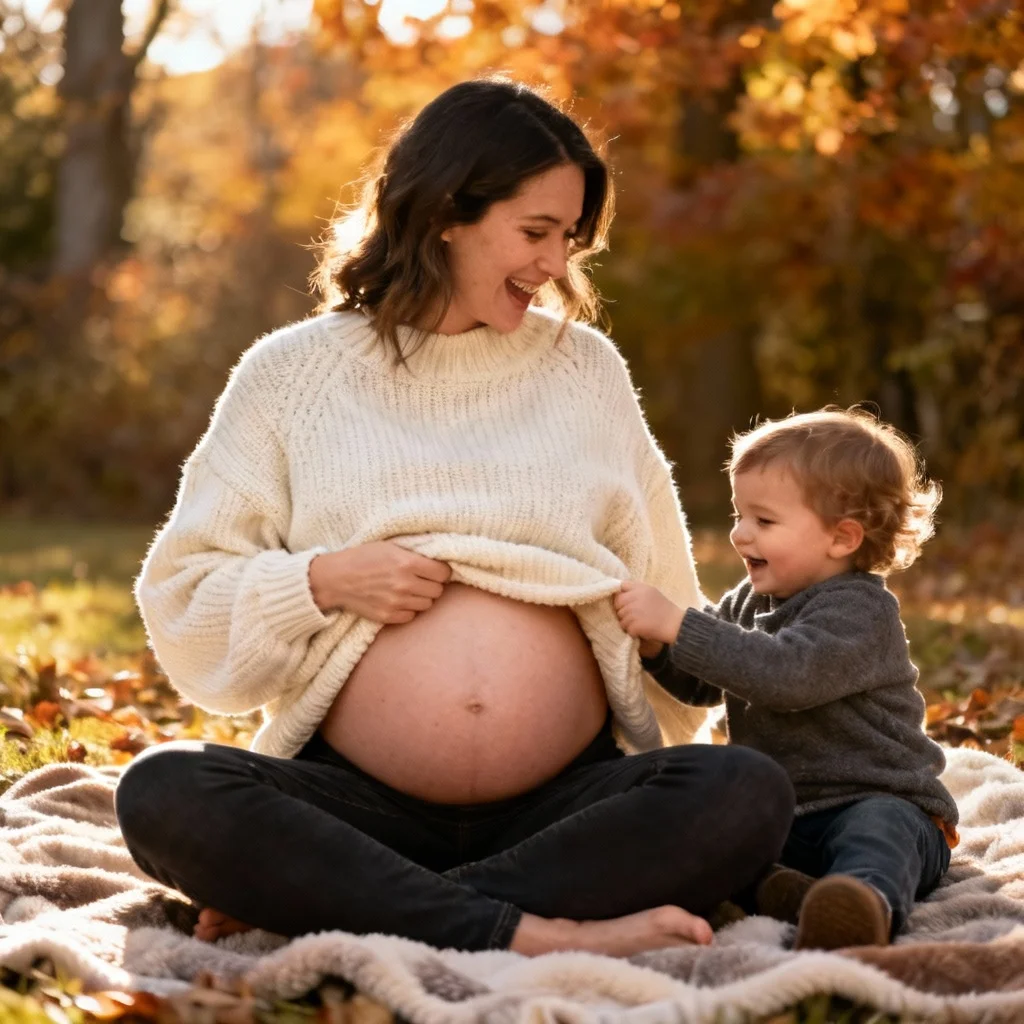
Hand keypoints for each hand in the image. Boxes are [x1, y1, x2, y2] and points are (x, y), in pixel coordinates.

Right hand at [308, 541, 451, 623]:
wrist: (335, 578)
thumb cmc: (363, 557)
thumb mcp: (390, 546)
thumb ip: (414, 553)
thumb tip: (438, 558)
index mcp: (407, 563)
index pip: (443, 573)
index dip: (442, 571)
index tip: (436, 570)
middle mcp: (404, 584)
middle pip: (437, 590)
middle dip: (433, 584)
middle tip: (422, 579)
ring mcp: (396, 602)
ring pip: (427, 605)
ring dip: (421, 597)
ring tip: (409, 589)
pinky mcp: (387, 616)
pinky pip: (411, 616)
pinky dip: (408, 609)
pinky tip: (399, 599)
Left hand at [613, 580, 683, 648]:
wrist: (675, 624)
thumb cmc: (664, 609)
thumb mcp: (652, 592)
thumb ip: (637, 590)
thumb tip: (619, 592)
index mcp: (641, 588)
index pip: (622, 586)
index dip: (621, 594)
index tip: (626, 601)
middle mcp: (636, 598)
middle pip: (617, 603)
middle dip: (622, 610)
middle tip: (632, 615)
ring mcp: (634, 612)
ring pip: (620, 617)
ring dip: (627, 622)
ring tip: (638, 623)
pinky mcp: (635, 625)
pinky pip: (626, 628)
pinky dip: (632, 631)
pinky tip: (641, 630)